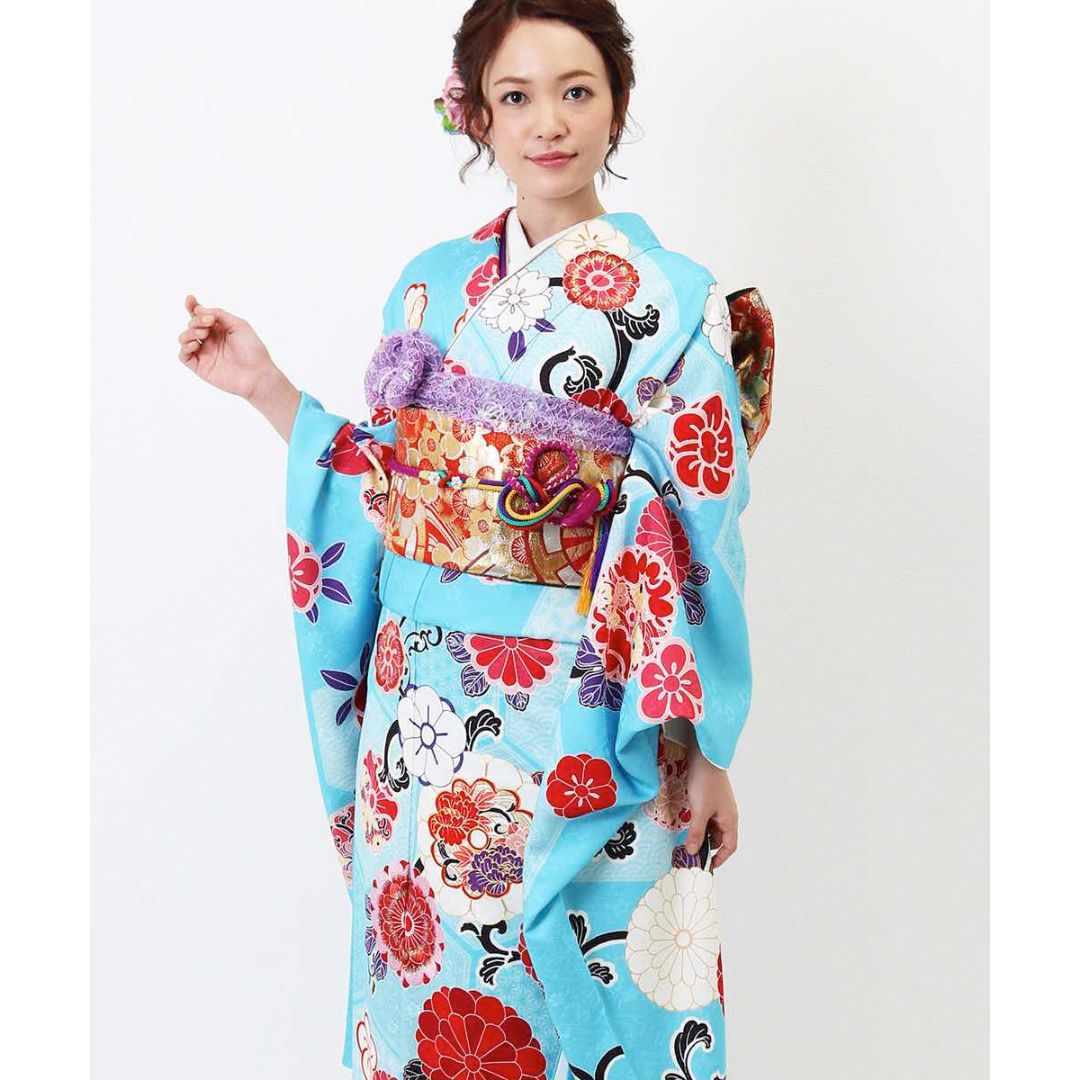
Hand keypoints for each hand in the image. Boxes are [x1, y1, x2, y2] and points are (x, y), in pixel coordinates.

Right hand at [176, 294, 275, 400]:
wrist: (257, 374)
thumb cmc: (253, 350)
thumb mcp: (238, 325)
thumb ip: (219, 314)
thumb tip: (198, 309)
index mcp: (220, 329)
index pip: (201, 316)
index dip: (193, 307)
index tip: (190, 298)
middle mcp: (210, 340)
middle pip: (192, 324)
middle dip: (197, 320)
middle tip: (209, 322)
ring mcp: (205, 354)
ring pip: (185, 338)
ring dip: (190, 332)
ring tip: (204, 334)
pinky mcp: (201, 367)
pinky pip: (183, 356)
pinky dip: (185, 347)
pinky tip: (196, 344)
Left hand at [683, 732, 738, 869]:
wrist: (704, 757)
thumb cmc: (705, 784)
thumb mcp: (699, 811)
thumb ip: (696, 832)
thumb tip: (693, 851)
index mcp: (730, 820)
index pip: (730, 846)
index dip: (720, 858)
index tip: (707, 865)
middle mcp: (727, 815)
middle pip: (720, 837)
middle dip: (707, 846)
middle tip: (691, 852)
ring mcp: (720, 806)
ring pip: (712, 827)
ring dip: (702, 834)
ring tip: (687, 838)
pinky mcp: (712, 798)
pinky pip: (708, 816)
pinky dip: (700, 822)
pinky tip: (688, 822)